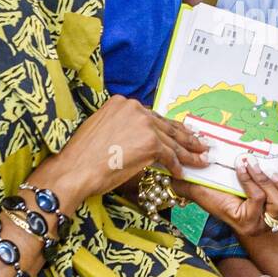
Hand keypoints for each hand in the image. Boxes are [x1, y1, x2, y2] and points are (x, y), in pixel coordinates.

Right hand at [34, 96, 208, 211]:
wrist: (74, 170)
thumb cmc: (82, 157)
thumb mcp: (101, 131)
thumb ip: (122, 128)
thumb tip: (137, 140)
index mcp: (122, 103)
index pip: (153, 116)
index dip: (170, 127)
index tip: (183, 133)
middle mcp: (134, 108)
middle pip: (166, 126)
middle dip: (186, 138)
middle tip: (202, 145)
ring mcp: (143, 124)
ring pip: (172, 141)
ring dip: (189, 153)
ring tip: (202, 160)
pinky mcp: (150, 143)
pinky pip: (169, 156)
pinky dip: (177, 166)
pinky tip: (182, 173)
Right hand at [171, 156, 277, 238]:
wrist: (229, 211)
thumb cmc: (214, 197)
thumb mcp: (201, 193)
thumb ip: (188, 188)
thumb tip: (174, 180)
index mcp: (243, 220)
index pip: (255, 205)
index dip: (255, 187)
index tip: (245, 165)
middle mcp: (262, 224)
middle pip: (276, 205)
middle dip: (267, 182)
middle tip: (252, 165)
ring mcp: (277, 223)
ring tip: (269, 172)